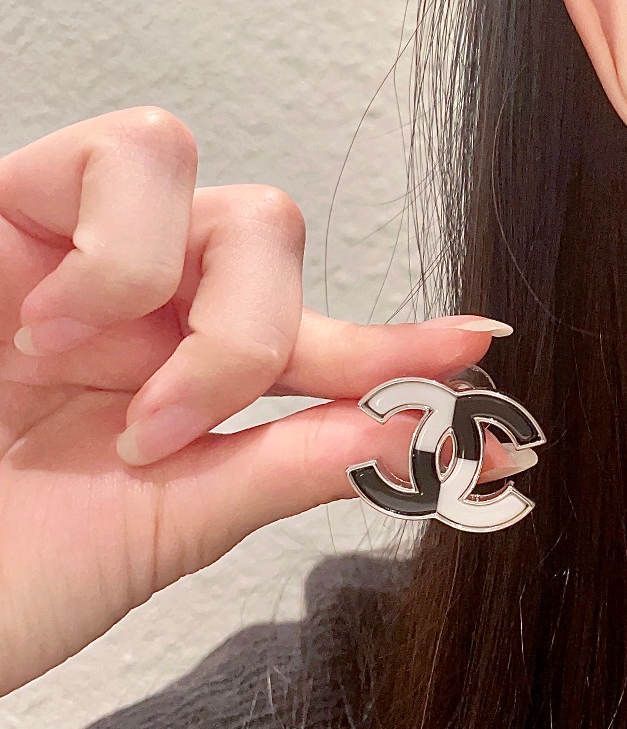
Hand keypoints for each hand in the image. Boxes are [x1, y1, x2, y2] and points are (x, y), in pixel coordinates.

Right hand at [0, 107, 523, 697]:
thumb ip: (297, 467)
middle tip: (169, 426)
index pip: (321, 345)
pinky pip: (125, 156)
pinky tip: (45, 323)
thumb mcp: (170, 525)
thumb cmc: (0, 572)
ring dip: (190, 301)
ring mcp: (82, 255)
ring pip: (225, 192)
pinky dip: (116, 252)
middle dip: (254, 338)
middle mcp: (146, 311)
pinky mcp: (9, 208)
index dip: (401, 343)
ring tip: (95, 372)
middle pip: (277, 241)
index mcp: (187, 388)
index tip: (477, 349)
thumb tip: (430, 438)